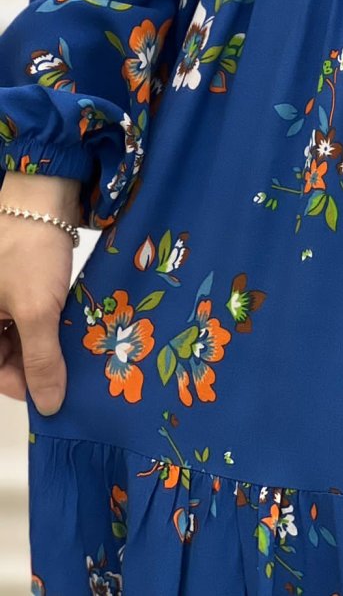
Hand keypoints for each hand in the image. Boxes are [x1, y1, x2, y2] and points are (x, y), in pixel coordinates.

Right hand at [0, 170, 82, 414]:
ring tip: (80, 354)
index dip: (22, 386)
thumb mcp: (36, 310)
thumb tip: (49, 404)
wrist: (44, 193)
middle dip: (38, 365)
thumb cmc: (29, 248)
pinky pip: (32, 312)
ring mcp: (2, 294)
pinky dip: (52, 322)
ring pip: (22, 333)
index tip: (55, 394)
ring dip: (48, 344)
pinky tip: (77, 329)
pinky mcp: (22, 280)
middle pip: (7, 352)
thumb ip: (42, 360)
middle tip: (74, 374)